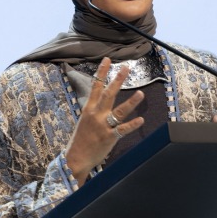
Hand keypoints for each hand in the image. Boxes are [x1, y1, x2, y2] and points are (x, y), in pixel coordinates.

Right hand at [65, 58, 144, 186]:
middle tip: (126, 68)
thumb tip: (100, 99)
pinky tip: (141, 119)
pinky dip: (132, 125)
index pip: (96, 86)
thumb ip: (94, 110)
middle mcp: (96, 115)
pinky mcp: (109, 138)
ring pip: (118, 112)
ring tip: (141, 93)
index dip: (102, 72)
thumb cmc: (81, 139)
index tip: (107, 59)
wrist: (75, 158)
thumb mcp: (84, 120)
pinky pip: (122, 130)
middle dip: (117, 80)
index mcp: (88, 109)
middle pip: (108, 94)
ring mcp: (103, 126)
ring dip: (130, 102)